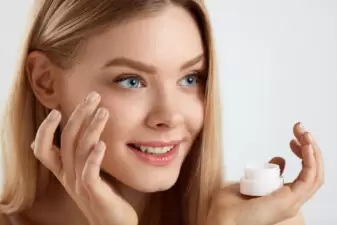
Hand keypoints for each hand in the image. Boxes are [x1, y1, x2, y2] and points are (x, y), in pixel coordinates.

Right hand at [31, 92, 137, 224]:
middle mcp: (68, 176)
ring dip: (91, 129)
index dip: (45, 130)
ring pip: (79, 151)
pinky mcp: (94, 193)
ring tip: (103, 111)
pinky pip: (89, 173)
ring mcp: (80, 185)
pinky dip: (94, 157)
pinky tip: (103, 144)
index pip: (43, 149)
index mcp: (64, 171)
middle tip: (93, 96)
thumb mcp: (87, 174)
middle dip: (78, 115)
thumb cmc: (103, 195)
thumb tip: (78, 137)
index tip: (57, 110)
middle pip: (66, 141)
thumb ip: (82, 157)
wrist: (112, 224)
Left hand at [207, 122, 323, 224]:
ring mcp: (291, 202)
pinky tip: (305, 144)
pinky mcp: (289, 201)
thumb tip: (280, 160)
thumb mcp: (249, 182)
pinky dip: (311, 160)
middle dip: (310, 148)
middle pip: (313, 172)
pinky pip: (309, 179)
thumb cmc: (228, 208)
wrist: (221, 221)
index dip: (303, 154)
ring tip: (304, 132)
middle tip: (301, 129)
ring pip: (315, 174)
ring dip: (313, 150)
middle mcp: (291, 200)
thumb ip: (266, 172)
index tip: (293, 138)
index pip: (305, 174)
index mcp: (283, 197)